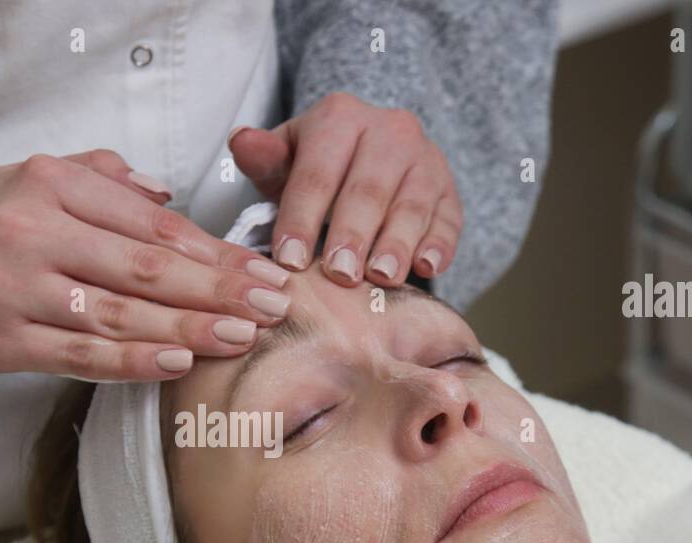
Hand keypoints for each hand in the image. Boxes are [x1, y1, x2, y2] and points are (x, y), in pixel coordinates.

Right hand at [0, 150, 291, 379]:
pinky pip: (79, 354)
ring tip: (242, 337)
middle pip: (146, 266)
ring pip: (120, 313)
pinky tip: (176, 363)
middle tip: (273, 305)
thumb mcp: (21, 179)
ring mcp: (15, 288)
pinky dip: (131, 361)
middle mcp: (34, 229)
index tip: (260, 268)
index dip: (212, 250)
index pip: (150, 221)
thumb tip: (166, 194)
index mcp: (48, 183)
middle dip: (219, 288)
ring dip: (189, 328)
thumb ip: (97, 178)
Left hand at [229, 92, 461, 287]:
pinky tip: (426, 268)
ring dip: (397, 244)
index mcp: (340, 117)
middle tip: (340, 275)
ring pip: (412, 204)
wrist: (367, 160)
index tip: (289, 261)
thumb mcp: (285, 162)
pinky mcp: (449, 189)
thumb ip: (264, 159)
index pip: (317, 174)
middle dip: (352, 235)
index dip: (301, 218)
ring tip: (382, 277)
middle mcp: (389, 129)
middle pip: (368, 189)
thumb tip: (242, 142)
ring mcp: (425, 159)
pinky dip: (438, 244)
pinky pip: (448, 218)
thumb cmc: (316, 171)